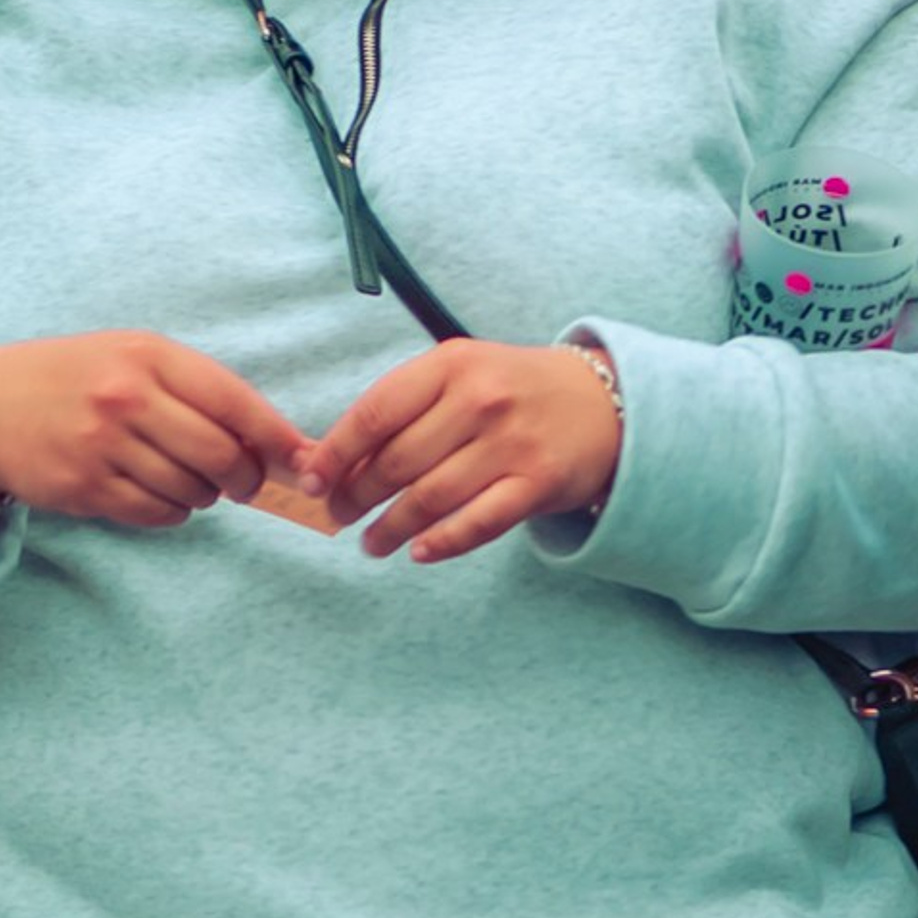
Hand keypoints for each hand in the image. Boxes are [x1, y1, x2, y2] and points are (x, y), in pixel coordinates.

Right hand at [0, 335, 311, 528]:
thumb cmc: (78, 377)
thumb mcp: (136, 358)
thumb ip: (202, 391)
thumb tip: (279, 441)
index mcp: (149, 357)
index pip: (235, 402)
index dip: (278, 438)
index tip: (304, 460)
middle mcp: (126, 398)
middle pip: (221, 455)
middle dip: (247, 478)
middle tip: (244, 483)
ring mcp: (101, 445)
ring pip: (192, 490)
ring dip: (206, 495)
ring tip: (192, 482)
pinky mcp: (82, 487)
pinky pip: (156, 513)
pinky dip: (173, 512)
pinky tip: (160, 494)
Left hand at [294, 340, 622, 563]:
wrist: (605, 400)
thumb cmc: (515, 390)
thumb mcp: (462, 373)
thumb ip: (404, 407)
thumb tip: (331, 461)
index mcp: (452, 364)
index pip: (375, 414)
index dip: (335, 455)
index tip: (312, 482)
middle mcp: (481, 400)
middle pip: (396, 462)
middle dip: (356, 497)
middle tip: (339, 517)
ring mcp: (513, 442)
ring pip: (430, 498)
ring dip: (390, 529)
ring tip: (371, 544)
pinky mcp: (539, 481)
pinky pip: (479, 522)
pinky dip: (443, 542)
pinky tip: (419, 552)